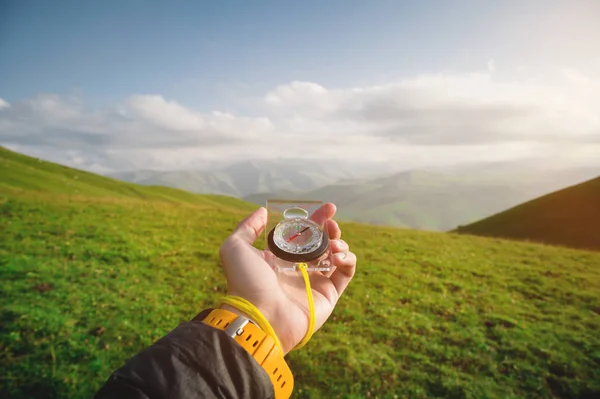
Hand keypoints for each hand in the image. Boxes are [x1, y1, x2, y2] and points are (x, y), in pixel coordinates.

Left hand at [219, 203, 356, 353]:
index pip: (302, 232)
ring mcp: (315, 281)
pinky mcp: (329, 294)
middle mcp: (298, 267)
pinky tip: (338, 256)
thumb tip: (263, 212)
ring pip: (337, 255)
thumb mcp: (235, 248)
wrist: (261, 316)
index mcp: (280, 256)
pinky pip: (346, 273)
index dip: (315, 218)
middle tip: (332, 220)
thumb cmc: (246, 282)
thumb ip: (247, 227)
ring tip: (334, 244)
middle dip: (330, 227)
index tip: (326, 207)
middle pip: (322, 241)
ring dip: (340, 243)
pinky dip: (348, 260)